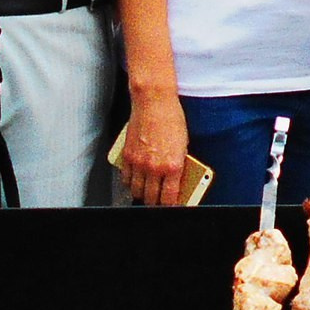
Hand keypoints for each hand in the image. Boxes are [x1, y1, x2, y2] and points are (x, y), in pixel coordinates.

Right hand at [120, 89, 192, 206]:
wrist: (154, 102)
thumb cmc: (172, 119)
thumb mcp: (183, 145)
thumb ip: (178, 165)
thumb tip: (176, 181)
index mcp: (173, 166)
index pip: (169, 198)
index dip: (170, 206)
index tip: (172, 207)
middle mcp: (154, 167)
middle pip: (151, 198)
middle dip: (155, 203)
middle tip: (158, 202)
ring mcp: (139, 163)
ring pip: (136, 191)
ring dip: (141, 194)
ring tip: (146, 193)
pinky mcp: (127, 156)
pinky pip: (126, 178)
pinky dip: (130, 182)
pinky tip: (135, 180)